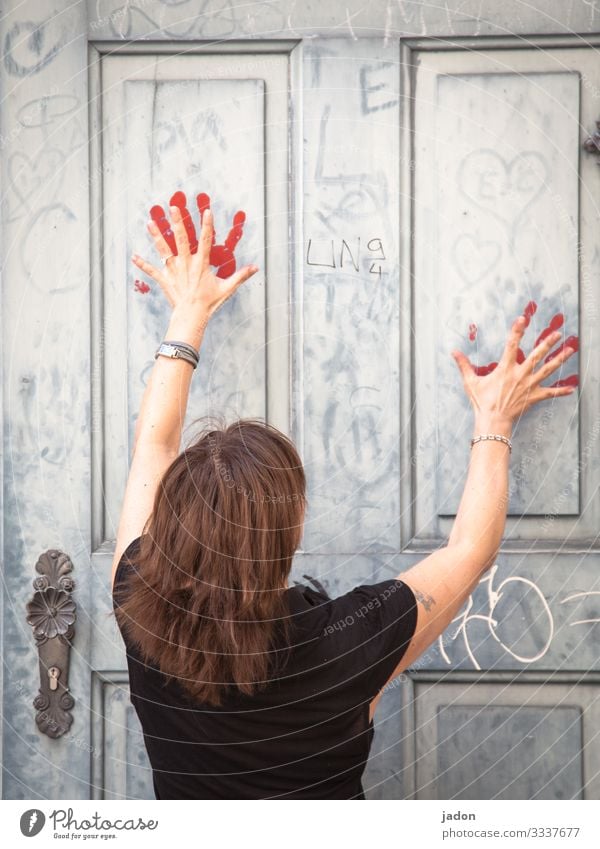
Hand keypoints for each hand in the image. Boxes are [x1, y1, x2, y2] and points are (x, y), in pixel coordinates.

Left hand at [131, 190, 257, 315]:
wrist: (191, 316)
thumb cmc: (209, 303)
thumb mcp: (227, 288)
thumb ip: (241, 276)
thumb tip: (256, 268)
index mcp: (201, 264)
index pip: (205, 240)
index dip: (207, 225)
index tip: (206, 210)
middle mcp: (186, 264)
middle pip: (180, 239)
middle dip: (177, 222)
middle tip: (172, 207)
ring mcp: (173, 271)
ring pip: (163, 250)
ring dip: (156, 236)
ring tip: (149, 222)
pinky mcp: (165, 279)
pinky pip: (152, 270)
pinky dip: (143, 264)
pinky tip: (133, 257)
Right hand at [452, 313, 577, 427]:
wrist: (493, 420)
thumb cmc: (482, 402)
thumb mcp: (470, 382)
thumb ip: (464, 365)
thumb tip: (454, 352)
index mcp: (505, 368)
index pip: (512, 344)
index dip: (517, 330)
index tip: (522, 319)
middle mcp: (520, 374)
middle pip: (537, 355)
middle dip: (548, 343)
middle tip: (558, 334)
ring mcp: (529, 385)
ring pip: (548, 369)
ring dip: (560, 359)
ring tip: (570, 350)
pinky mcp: (534, 396)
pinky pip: (550, 392)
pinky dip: (561, 391)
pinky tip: (572, 388)